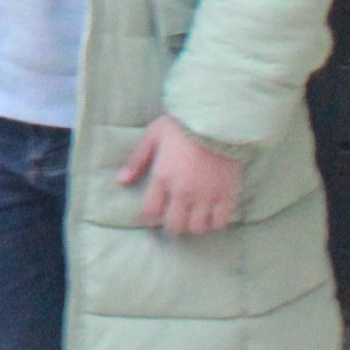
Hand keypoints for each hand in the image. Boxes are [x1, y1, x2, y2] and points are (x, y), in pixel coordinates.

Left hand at [120, 114, 240, 237]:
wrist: (216, 121)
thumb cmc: (180, 126)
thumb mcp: (152, 137)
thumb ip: (137, 160)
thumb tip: (121, 181)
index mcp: (162, 177)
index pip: (151, 211)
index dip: (149, 219)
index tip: (151, 218)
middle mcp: (183, 191)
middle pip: (175, 225)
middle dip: (172, 226)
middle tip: (173, 220)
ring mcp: (206, 195)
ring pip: (198, 228)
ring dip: (193, 227)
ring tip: (192, 218)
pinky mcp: (227, 195)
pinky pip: (221, 222)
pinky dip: (215, 223)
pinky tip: (211, 216)